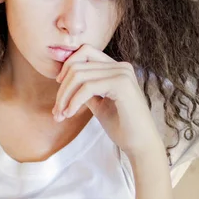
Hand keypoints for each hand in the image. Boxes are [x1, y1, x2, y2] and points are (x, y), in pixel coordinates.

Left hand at [53, 44, 163, 158]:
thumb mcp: (98, 103)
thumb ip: (85, 89)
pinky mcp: (122, 84)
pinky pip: (87, 87)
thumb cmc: (122, 126)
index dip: (67, 67)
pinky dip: (73, 101)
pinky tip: (69, 114)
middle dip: (62, 88)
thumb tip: (64, 79)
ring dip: (64, 96)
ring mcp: (122, 73)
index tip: (59, 87)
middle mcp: (121, 66)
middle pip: (78, 64)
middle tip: (56, 110)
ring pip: (79, 74)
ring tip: (60, 115)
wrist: (141, 146)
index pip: (85, 52)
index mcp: (116, 68)